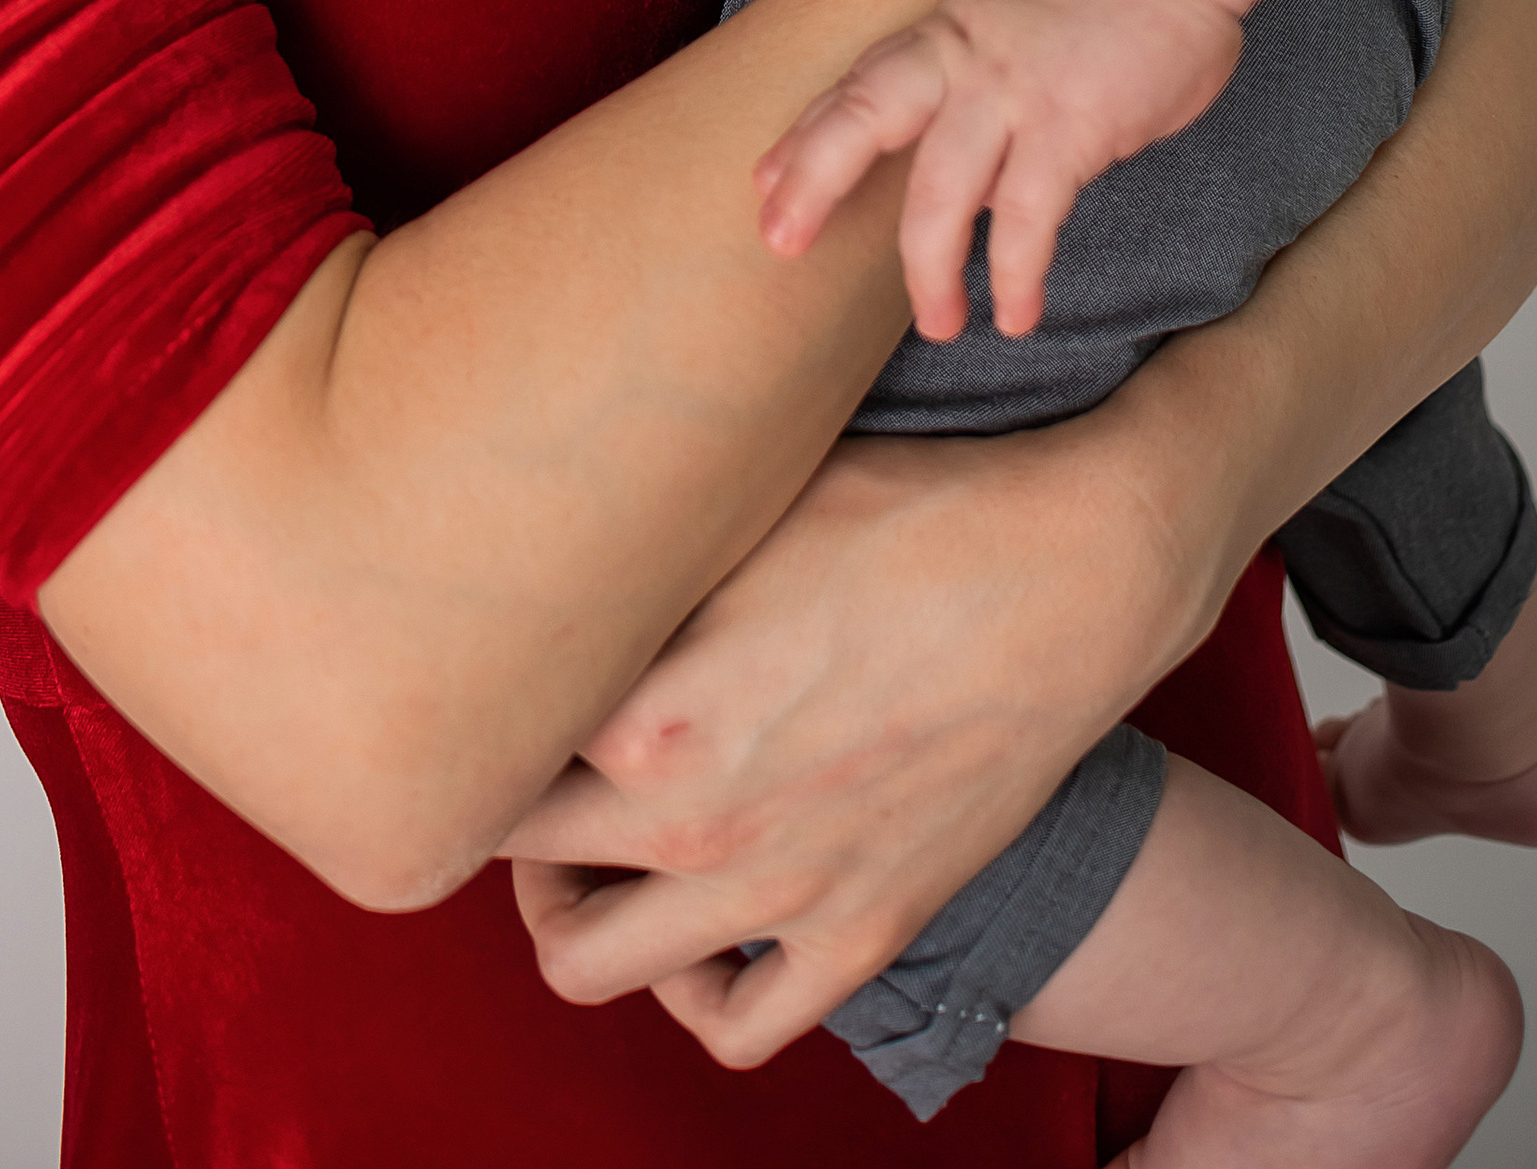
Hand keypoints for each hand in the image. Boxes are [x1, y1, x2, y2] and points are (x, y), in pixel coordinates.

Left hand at [506, 418, 1203, 1069]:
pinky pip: (733, 1029)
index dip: (464, 700)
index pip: (481, 736)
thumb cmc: (904, 508)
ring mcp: (773, 891)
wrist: (1072, 573)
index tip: (478, 668)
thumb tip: (538, 557)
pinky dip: (688, 996)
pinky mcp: (858, 933)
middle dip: (493, 803)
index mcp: (642, 700)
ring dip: (561, 914)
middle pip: (505, 850)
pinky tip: (691, 924)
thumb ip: (630, 563)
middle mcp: (688, 815)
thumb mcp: (740, 507)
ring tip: (578, 848)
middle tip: (521, 748)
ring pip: (583, 966)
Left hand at [754, 0, 1248, 338]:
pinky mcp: (1071, 126)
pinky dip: (1017, 274)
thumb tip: (948, 163)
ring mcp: (1012, 91)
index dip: (805, 139)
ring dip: (929, 267)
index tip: (765, 187)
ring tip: (936, 323)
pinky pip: (1028, 216)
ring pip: (940, 188)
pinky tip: (1017, 315)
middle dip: (815, 180)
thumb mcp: (1003, 19)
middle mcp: (960, 57)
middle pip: (865, 116)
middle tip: (782, 242)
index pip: (857, 86)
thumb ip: (964, 79)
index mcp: (941, 32)